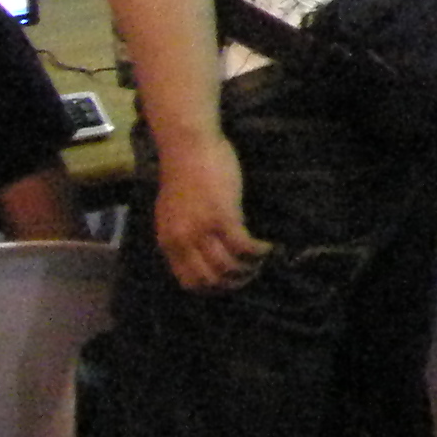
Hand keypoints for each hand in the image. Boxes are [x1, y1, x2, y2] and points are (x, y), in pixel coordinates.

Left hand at [152, 133, 268, 292]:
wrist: (188, 148)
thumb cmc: (182, 174)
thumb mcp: (171, 212)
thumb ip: (180, 233)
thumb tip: (195, 251)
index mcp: (168, 242)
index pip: (189, 281)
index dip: (212, 288)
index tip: (229, 281)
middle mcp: (183, 241)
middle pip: (210, 279)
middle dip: (233, 283)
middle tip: (250, 274)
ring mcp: (203, 230)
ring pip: (228, 266)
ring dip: (248, 269)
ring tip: (261, 261)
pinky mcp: (224, 217)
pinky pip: (244, 246)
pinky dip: (258, 251)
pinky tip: (267, 246)